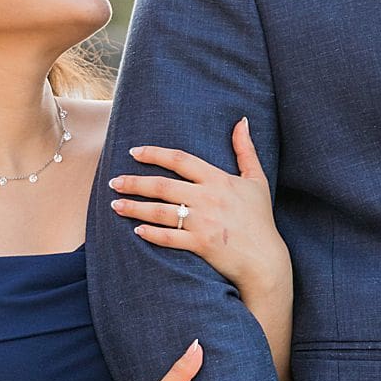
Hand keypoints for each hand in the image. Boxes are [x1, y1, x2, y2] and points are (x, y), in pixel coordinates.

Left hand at [109, 118, 290, 301]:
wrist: (266, 259)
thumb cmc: (260, 218)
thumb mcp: (257, 179)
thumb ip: (245, 149)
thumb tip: (241, 121)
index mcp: (218, 179)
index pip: (180, 160)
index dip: (154, 154)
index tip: (134, 152)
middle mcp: (208, 198)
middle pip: (162, 185)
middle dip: (134, 182)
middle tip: (114, 182)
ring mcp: (203, 222)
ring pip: (160, 211)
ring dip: (134, 207)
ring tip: (115, 205)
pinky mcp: (201, 245)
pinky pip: (169, 237)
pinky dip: (150, 233)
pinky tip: (136, 230)